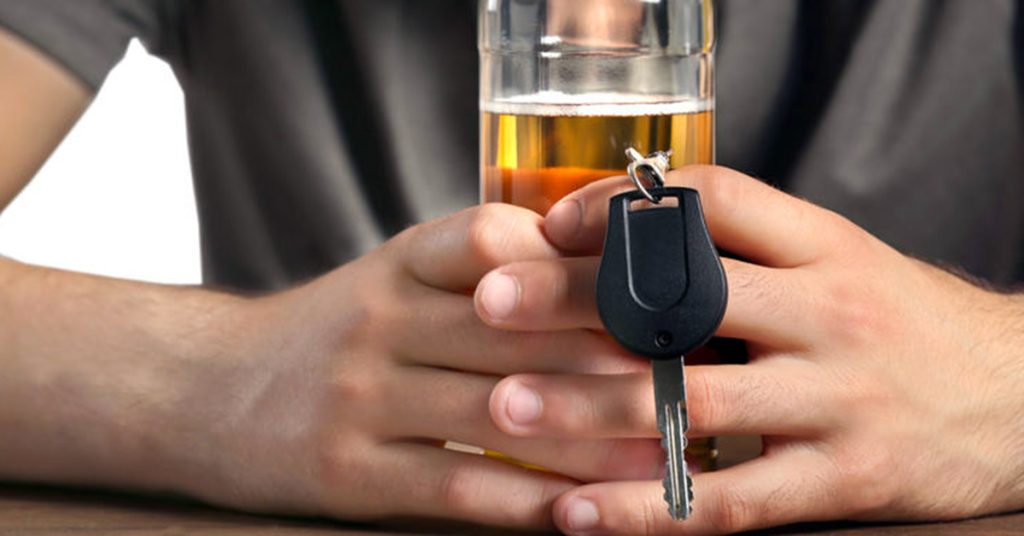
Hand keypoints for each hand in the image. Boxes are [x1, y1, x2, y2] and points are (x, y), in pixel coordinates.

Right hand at [165, 204, 659, 528]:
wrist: (206, 388)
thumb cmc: (328, 333)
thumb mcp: (391, 279)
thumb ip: (475, 273)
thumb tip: (592, 277)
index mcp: (397, 262)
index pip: (492, 238)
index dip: (576, 262)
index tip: (650, 290)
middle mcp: (379, 318)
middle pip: (513, 328)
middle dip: (610, 353)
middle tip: (692, 376)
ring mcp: (360, 396)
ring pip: (498, 410)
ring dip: (592, 436)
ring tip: (668, 453)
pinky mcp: (348, 471)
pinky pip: (459, 486)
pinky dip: (531, 500)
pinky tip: (586, 513)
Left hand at [476, 166, 1023, 533]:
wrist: (1016, 397)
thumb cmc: (900, 323)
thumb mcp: (840, 262)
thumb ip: (751, 250)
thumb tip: (629, 237)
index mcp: (824, 248)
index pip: (716, 201)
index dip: (625, 207)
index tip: (549, 224)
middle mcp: (830, 313)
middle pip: (687, 294)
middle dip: (578, 300)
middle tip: (491, 305)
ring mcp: (837, 399)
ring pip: (694, 401)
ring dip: (589, 407)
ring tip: (507, 408)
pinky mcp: (842, 480)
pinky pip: (728, 501)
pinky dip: (645, 508)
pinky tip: (577, 513)